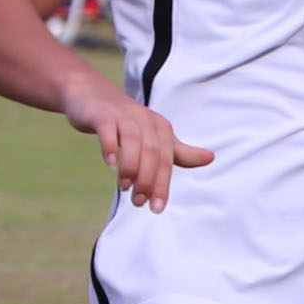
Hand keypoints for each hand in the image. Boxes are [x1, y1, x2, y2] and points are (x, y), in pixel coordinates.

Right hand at [66, 86, 211, 209]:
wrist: (92, 95)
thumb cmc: (126, 121)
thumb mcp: (154, 136)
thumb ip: (179, 151)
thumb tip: (211, 157)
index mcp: (160, 128)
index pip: (166, 160)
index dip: (163, 185)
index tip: (157, 208)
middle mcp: (144, 119)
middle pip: (152, 152)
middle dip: (148, 180)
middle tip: (139, 202)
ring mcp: (123, 115)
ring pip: (133, 141)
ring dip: (130, 167)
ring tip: (125, 187)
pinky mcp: (102, 114)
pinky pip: (108, 129)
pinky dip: (110, 147)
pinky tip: (111, 164)